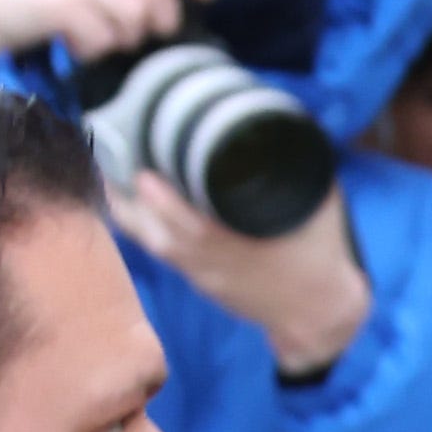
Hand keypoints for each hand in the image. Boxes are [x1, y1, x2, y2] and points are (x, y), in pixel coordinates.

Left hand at [115, 165, 375, 379]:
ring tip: (109, 173)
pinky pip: (162, 251)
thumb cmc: (321, 251)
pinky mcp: (201, 282)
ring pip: (153, 244)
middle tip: (109, 158)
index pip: (195, 228)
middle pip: (157, 234)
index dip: (164, 204)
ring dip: (128, 210)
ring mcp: (204, 276)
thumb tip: (276, 118)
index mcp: (246, 246)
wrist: (322, 313)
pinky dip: (144, 225)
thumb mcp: (318, 202)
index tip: (144, 175)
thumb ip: (292, 165)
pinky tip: (132, 198)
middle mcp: (216, 263)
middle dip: (128, 198)